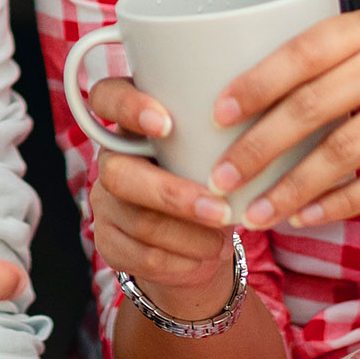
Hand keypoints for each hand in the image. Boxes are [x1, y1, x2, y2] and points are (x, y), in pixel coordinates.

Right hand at [85, 78, 237, 320]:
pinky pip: (141, 255)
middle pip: (119, 174)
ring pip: (138, 221)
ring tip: (223, 239)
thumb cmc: (212, 174)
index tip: (166, 125)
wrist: (200, 237)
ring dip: (189, 236)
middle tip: (221, 210)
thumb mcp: (213, 145)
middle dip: (174, 195)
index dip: (127, 108)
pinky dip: (182, 261)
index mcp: (132, 121)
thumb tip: (255, 126)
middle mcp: (110, 158)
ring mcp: (104, 202)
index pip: (106, 97)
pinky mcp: (109, 241)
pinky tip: (206, 256)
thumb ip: (217, 129)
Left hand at [211, 9, 359, 228]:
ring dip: (291, 188)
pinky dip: (337, 205)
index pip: (302, 50)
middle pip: (313, 105)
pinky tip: (305, 219)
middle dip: (258, 148)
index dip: (255, 83)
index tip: (215, 116)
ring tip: (256, 215)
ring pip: (343, 149)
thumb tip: (236, 108)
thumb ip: (329, 73)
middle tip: (220, 180)